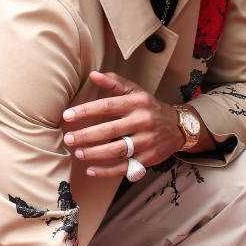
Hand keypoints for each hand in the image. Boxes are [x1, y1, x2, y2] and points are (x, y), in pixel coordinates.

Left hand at [62, 70, 183, 177]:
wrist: (178, 127)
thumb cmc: (150, 108)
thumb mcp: (136, 92)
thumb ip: (115, 83)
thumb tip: (93, 74)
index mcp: (136, 103)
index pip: (106, 106)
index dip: (85, 111)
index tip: (67, 116)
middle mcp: (142, 122)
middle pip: (109, 130)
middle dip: (86, 135)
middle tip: (68, 138)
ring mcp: (146, 142)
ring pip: (116, 150)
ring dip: (94, 153)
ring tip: (78, 153)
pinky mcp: (147, 159)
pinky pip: (124, 167)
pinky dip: (106, 171)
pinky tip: (91, 170)